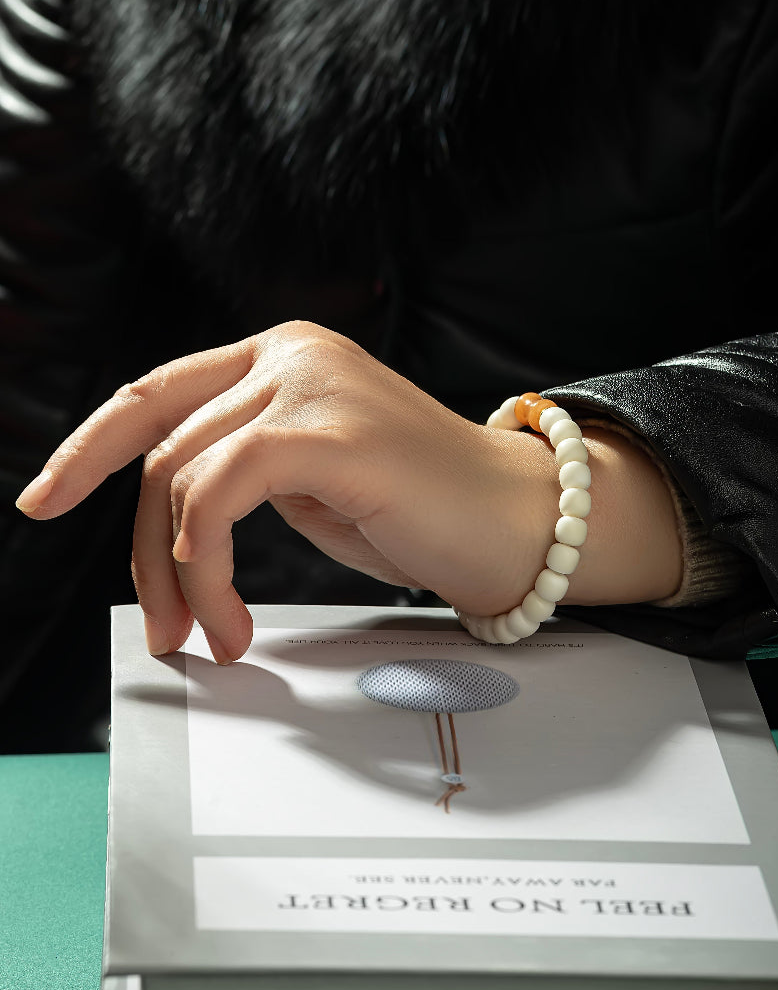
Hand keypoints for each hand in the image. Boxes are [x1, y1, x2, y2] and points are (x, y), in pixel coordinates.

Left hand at [16, 322, 559, 661]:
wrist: (518, 524)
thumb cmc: (423, 513)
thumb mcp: (309, 484)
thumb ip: (243, 471)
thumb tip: (167, 521)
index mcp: (282, 358)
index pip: (156, 394)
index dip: (88, 448)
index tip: (43, 500)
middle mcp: (290, 354)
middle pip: (160, 447)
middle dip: (139, 551)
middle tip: (161, 627)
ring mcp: (310, 383)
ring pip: (179, 476)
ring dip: (177, 575)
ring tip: (209, 635)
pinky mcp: (327, 429)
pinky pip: (218, 494)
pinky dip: (204, 563)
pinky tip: (227, 613)